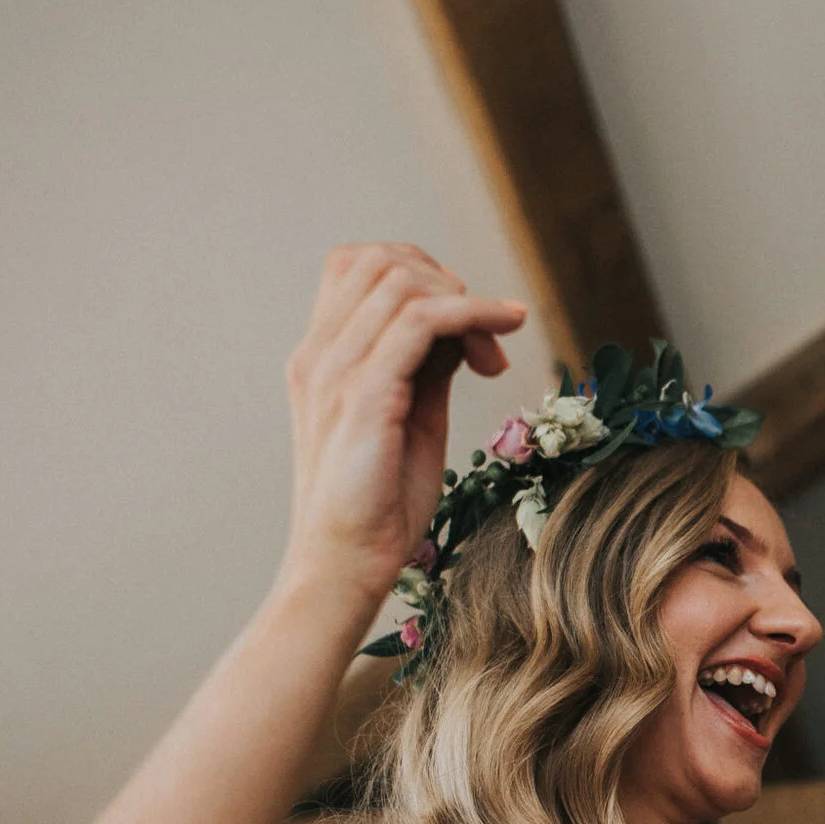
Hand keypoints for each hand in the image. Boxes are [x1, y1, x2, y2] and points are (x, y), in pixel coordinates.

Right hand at [277, 243, 527, 607]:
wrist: (346, 564)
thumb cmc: (380, 501)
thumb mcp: (411, 416)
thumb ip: (425, 365)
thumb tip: (463, 326)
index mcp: (322, 356)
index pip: (356, 265)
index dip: (421, 274)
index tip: (465, 324)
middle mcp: (320, 354)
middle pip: (379, 259)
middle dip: (447, 281)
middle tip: (487, 336)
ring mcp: (336, 372)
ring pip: (401, 280)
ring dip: (465, 300)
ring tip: (495, 350)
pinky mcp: (363, 396)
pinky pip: (421, 321)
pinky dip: (472, 314)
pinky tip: (504, 331)